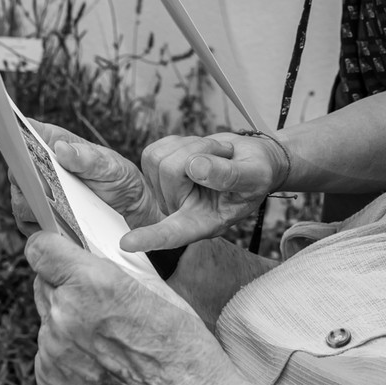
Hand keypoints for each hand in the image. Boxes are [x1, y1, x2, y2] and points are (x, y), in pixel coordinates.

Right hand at [9, 120, 161, 240]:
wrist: (129, 207)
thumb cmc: (118, 178)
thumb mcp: (111, 166)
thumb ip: (88, 158)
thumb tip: (62, 149)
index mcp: (55, 141)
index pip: (26, 132)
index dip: (17, 135)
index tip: (17, 143)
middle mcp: (40, 166)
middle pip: (18, 172)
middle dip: (29, 182)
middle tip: (49, 189)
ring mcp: (37, 192)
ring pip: (21, 201)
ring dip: (37, 208)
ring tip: (61, 212)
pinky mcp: (40, 216)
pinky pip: (30, 224)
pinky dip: (42, 227)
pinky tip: (60, 228)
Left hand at [28, 232, 236, 384]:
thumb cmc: (182, 350)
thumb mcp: (156, 290)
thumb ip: (112, 272)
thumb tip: (90, 258)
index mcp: (92, 285)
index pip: (40, 250)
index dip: (49, 247)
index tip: (56, 250)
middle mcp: (64, 316)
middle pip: (43, 283)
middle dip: (65, 284)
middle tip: (98, 299)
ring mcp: (53, 353)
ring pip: (48, 319)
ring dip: (68, 319)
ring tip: (108, 338)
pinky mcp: (49, 380)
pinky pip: (49, 352)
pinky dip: (68, 351)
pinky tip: (101, 361)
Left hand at [131, 132, 290, 251]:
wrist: (253, 161)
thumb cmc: (257, 174)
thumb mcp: (254, 177)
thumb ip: (229, 176)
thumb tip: (195, 168)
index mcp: (203, 223)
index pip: (174, 233)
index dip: (152, 237)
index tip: (127, 243)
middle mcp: (179, 211)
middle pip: (169, 170)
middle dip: (200, 152)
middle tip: (225, 157)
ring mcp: (166, 191)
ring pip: (159, 157)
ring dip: (193, 145)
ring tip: (214, 156)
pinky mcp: (158, 171)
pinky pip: (156, 147)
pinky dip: (182, 141)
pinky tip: (200, 152)